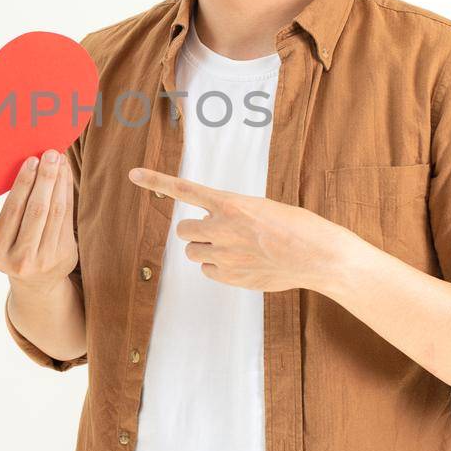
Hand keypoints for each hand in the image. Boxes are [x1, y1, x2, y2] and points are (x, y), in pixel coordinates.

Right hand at [0, 149, 77, 292]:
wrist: (34, 284)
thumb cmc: (15, 249)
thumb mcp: (3, 237)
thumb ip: (12, 210)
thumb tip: (28, 166)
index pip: (12, 210)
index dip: (23, 183)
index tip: (31, 160)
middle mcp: (20, 259)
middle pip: (36, 210)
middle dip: (44, 179)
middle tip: (50, 154)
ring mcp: (45, 260)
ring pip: (55, 213)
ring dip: (58, 183)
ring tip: (59, 162)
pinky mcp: (64, 257)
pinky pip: (67, 219)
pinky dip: (67, 194)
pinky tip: (65, 178)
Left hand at [125, 167, 356, 292]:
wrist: (317, 255)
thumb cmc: (295, 227)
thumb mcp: (262, 208)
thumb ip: (232, 214)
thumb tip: (212, 230)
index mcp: (230, 203)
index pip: (184, 189)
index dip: (156, 181)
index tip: (133, 174)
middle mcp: (222, 227)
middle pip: (184, 231)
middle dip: (196, 232)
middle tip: (218, 234)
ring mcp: (224, 254)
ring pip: (192, 253)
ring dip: (205, 250)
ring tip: (234, 249)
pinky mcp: (230, 276)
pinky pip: (207, 271)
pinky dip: (218, 269)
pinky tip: (241, 264)